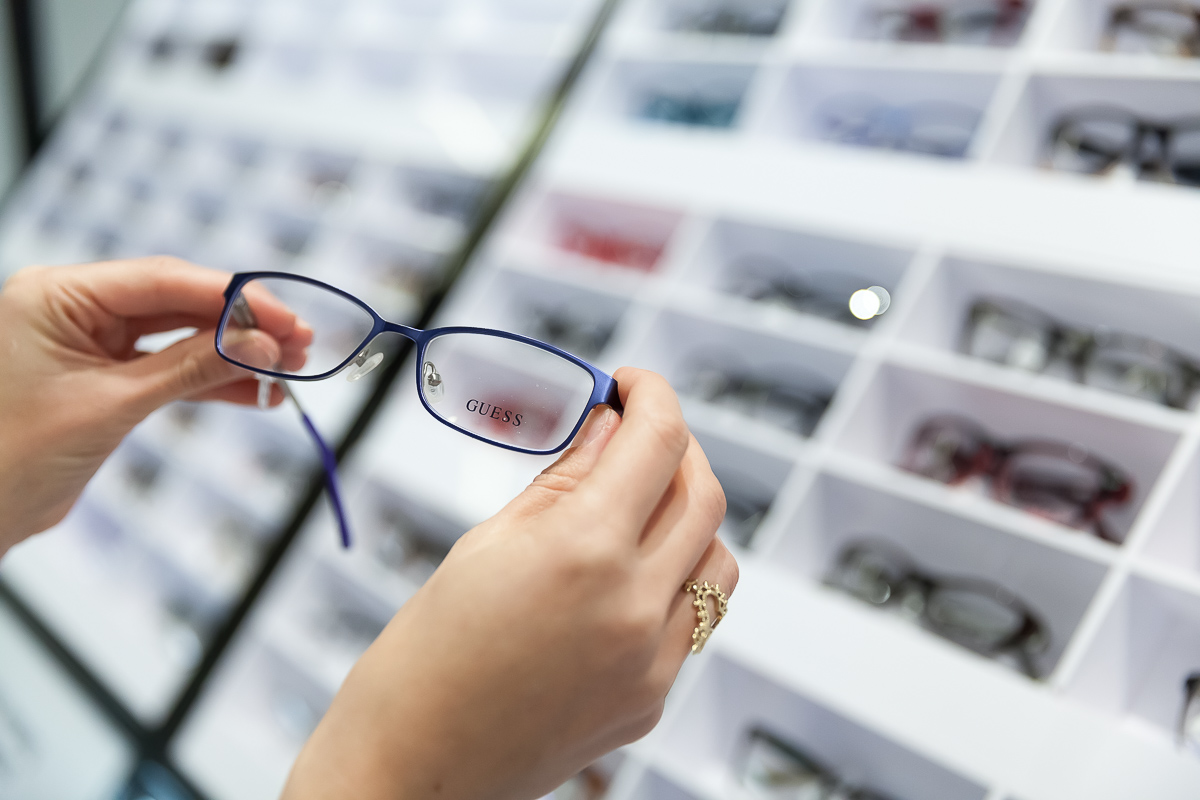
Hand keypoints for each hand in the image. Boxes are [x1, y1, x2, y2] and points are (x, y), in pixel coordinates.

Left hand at [0, 257, 310, 554]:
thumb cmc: (13, 454)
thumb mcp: (113, 404)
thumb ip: (192, 368)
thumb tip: (262, 346)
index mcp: (58, 293)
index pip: (163, 279)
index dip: (232, 297)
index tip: (285, 318)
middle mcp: (74, 307)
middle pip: (178, 302)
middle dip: (241, 326)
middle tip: (298, 343)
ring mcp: (90, 341)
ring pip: (180, 336)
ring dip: (234, 356)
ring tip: (289, 370)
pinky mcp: (105, 377)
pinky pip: (169, 368)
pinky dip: (212, 382)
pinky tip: (257, 395)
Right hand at [283, 368, 737, 799]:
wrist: (411, 771)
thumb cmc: (422, 659)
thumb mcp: (486, 544)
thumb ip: (564, 481)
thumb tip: (607, 426)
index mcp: (584, 553)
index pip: (658, 440)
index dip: (651, 395)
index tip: (631, 385)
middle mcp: (635, 607)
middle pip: (703, 493)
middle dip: (674, 447)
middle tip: (632, 435)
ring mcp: (652, 663)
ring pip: (715, 559)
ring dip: (686, 517)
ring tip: (632, 508)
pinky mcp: (651, 700)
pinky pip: (693, 620)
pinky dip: (671, 582)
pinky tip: (621, 577)